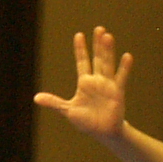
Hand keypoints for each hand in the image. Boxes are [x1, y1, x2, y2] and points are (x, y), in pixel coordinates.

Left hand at [32, 28, 132, 142]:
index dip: (80, 49)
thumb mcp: (68, 110)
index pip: (82, 61)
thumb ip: (54, 102)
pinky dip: (124, 68)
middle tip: (99, 28)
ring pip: (107, 64)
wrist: (103, 132)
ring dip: (108, 51)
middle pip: (97, 58)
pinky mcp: (117, 92)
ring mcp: (108, 85)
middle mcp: (97, 80)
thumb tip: (36, 97)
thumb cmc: (86, 121)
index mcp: (85, 83)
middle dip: (97, 44)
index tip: (79, 35)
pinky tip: (127, 56)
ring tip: (108, 36)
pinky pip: (121, 78)